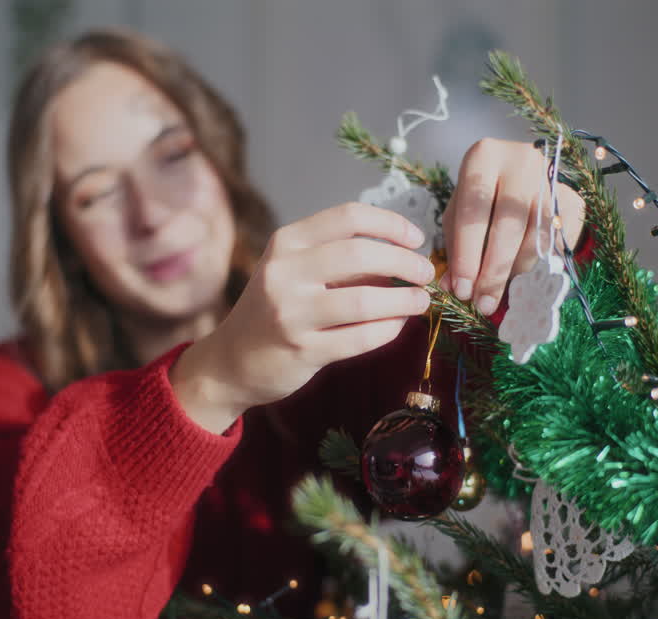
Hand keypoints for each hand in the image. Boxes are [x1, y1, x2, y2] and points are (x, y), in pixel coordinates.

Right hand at [171, 203, 434, 432]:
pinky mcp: (303, 350)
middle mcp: (284, 272)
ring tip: (420, 301)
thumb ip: (340, 259)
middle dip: (405, 262)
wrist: (231, 362)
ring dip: (404, 299)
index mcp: (286, 243)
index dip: (390, 225)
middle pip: (361, 254)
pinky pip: (362, 337)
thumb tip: (402, 255)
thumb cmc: (273, 310)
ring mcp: (291, 313)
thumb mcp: (294, 271)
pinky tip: (397, 324)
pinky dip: (389, 329)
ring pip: (366, 299)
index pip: (348, 217)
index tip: (415, 238)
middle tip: (425, 273)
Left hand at [441, 138, 584, 315]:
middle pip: (508, 227)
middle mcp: (521, 161)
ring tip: (501, 291)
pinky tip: (525, 276)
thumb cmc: (482, 194)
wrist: (521, 171)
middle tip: (483, 303)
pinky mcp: (573, 199)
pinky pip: (558, 243)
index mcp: (484, 158)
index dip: (467, 257)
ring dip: (517, 272)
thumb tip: (455, 287)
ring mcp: (552, 179)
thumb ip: (456, 247)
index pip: (473, 214)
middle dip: (494, 272)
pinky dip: (541, 265)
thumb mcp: (460, 212)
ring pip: (537, 237)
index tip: (462, 291)